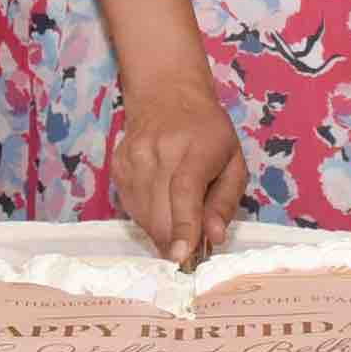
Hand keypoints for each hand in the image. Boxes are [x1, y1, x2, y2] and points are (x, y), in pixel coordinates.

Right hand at [112, 70, 249, 267]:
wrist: (166, 96)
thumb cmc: (208, 133)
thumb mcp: (233, 162)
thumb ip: (225, 202)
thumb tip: (214, 237)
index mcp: (195, 148)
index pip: (185, 190)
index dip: (184, 226)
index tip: (182, 255)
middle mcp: (159, 151)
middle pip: (161, 213)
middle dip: (176, 240)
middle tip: (192, 246)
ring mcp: (133, 159)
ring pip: (143, 217)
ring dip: (162, 230)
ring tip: (179, 216)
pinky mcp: (117, 167)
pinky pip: (131, 208)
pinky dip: (148, 217)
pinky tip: (161, 201)